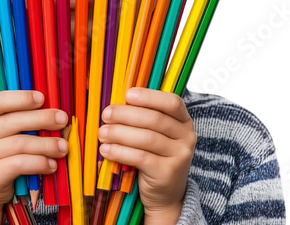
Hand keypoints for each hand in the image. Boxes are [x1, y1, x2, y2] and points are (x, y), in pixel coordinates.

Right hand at [0, 90, 68, 224]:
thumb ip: (16, 117)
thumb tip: (49, 108)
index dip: (21, 98)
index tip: (42, 98)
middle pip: (13, 122)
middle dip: (42, 119)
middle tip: (62, 119)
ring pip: (20, 144)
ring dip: (47, 144)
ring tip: (62, 146)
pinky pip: (20, 164)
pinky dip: (40, 163)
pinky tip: (51, 164)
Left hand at [98, 88, 195, 223]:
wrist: (166, 194)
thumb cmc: (155, 156)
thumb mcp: (155, 134)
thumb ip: (142, 117)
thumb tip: (115, 104)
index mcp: (183, 120)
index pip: (172, 102)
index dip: (149, 96)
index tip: (127, 95)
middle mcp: (187, 136)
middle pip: (155, 119)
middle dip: (126, 115)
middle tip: (106, 115)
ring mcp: (180, 155)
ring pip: (147, 138)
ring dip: (119, 133)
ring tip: (102, 133)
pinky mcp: (168, 172)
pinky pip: (141, 157)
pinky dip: (120, 152)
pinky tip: (106, 149)